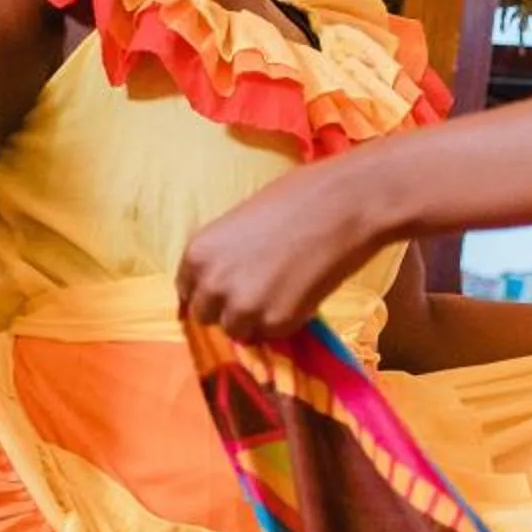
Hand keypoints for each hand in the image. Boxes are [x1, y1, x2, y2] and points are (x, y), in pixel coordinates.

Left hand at [176, 169, 386, 341]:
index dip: (209, 291)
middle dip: (228, 309)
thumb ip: (224, 254)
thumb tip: (225, 277)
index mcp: (198, 254)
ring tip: (281, 295)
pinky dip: (284, 321)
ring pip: (238, 331)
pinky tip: (300, 295)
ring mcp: (244, 308)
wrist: (343, 206)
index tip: (226, 290)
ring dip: (255, 320)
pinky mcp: (278, 323)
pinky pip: (272, 334)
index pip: (187, 291)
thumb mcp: (241, 221)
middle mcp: (213, 285)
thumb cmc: (296, 197)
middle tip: (256, 294)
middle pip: (206, 317)